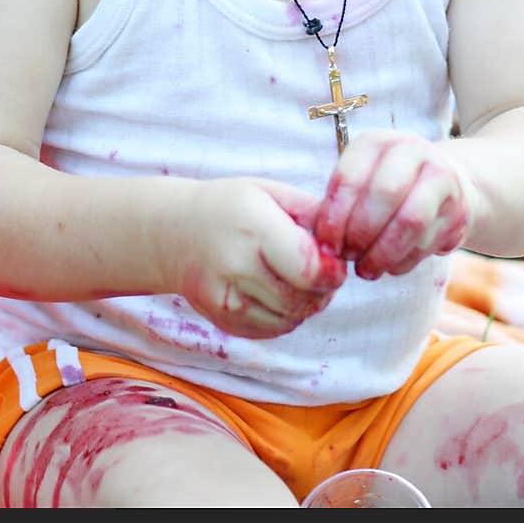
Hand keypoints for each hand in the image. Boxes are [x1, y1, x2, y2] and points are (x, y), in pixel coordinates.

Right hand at [171, 178, 345, 338]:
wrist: (173, 232)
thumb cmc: (231, 206)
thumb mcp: (271, 192)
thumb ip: (313, 213)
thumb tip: (350, 240)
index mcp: (253, 226)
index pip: (309, 269)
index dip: (332, 271)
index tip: (334, 261)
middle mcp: (236, 265)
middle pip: (304, 299)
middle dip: (323, 289)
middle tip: (320, 271)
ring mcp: (226, 298)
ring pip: (291, 318)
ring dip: (306, 304)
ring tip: (297, 279)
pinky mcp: (223, 320)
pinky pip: (273, 330)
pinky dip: (286, 316)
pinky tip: (277, 292)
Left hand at [314, 132, 473, 278]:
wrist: (448, 184)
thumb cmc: (389, 187)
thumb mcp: (362, 181)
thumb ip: (341, 205)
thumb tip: (323, 247)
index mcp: (377, 141)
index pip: (349, 178)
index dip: (334, 217)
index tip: (327, 246)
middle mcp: (411, 150)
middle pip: (383, 195)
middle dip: (360, 234)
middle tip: (349, 258)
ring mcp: (440, 176)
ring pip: (409, 221)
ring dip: (383, 253)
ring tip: (366, 270)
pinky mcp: (459, 208)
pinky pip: (427, 241)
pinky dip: (402, 262)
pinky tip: (389, 267)